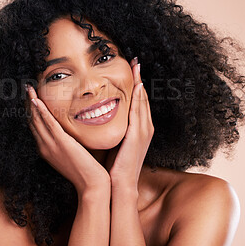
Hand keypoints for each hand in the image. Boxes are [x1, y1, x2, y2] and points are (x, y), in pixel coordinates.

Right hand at [25, 84, 110, 194]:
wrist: (91, 185)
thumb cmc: (85, 171)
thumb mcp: (71, 154)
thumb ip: (67, 142)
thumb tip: (69, 130)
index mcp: (46, 149)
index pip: (35, 126)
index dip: (31, 111)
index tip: (30, 97)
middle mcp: (44, 146)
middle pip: (32, 121)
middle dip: (28, 103)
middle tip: (26, 88)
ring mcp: (51, 145)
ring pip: (37, 120)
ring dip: (32, 103)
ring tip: (28, 88)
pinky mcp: (61, 143)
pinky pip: (48, 123)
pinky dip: (41, 111)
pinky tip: (36, 100)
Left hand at [106, 57, 153, 190]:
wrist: (119, 185)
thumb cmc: (115, 165)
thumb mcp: (115, 141)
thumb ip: (113, 128)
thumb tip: (99, 115)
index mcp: (139, 129)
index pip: (138, 101)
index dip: (136, 84)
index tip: (131, 68)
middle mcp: (145, 127)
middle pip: (143, 97)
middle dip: (139, 78)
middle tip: (135, 61)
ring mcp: (144, 131)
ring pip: (143, 101)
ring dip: (139, 82)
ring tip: (136, 66)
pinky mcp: (138, 135)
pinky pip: (139, 112)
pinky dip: (138, 97)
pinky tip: (136, 85)